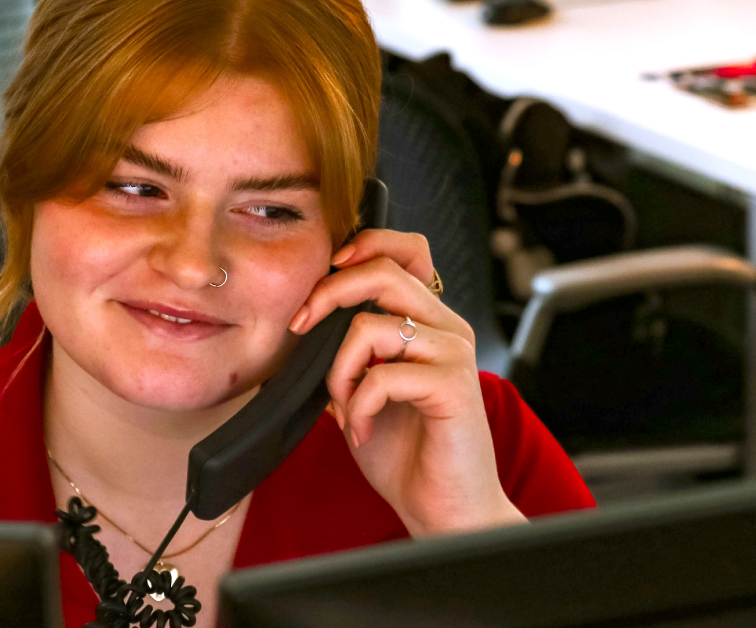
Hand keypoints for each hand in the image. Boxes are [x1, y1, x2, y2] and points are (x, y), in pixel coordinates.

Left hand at [289, 230, 525, 536]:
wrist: (445, 508)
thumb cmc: (408, 452)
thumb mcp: (365, 388)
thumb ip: (350, 350)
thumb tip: (306, 321)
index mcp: (428, 322)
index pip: (406, 250)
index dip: (364, 246)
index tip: (322, 278)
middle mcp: (446, 328)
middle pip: (382, 272)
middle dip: (327, 295)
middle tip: (301, 328)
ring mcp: (453, 354)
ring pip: (370, 325)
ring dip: (338, 371)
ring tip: (345, 407)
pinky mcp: (453, 386)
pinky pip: (382, 375)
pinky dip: (359, 405)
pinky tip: (363, 430)